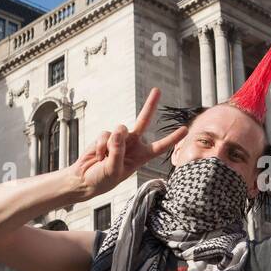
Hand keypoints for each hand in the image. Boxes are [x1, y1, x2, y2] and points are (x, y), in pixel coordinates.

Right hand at [68, 89, 187, 200]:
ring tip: (104, 158)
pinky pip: (105, 134)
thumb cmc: (103, 180)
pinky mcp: (106, 136)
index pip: (159, 147)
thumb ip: (117, 152)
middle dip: (150, 105)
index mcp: (141, 157)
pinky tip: (98, 156)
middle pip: (143, 121)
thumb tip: (118, 131)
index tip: (185, 129)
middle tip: (157, 90)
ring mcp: (120, 139)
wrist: (85, 179)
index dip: (172, 138)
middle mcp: (133, 145)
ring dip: (110, 144)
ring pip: (119, 129)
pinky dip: (100, 145)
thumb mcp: (113, 171)